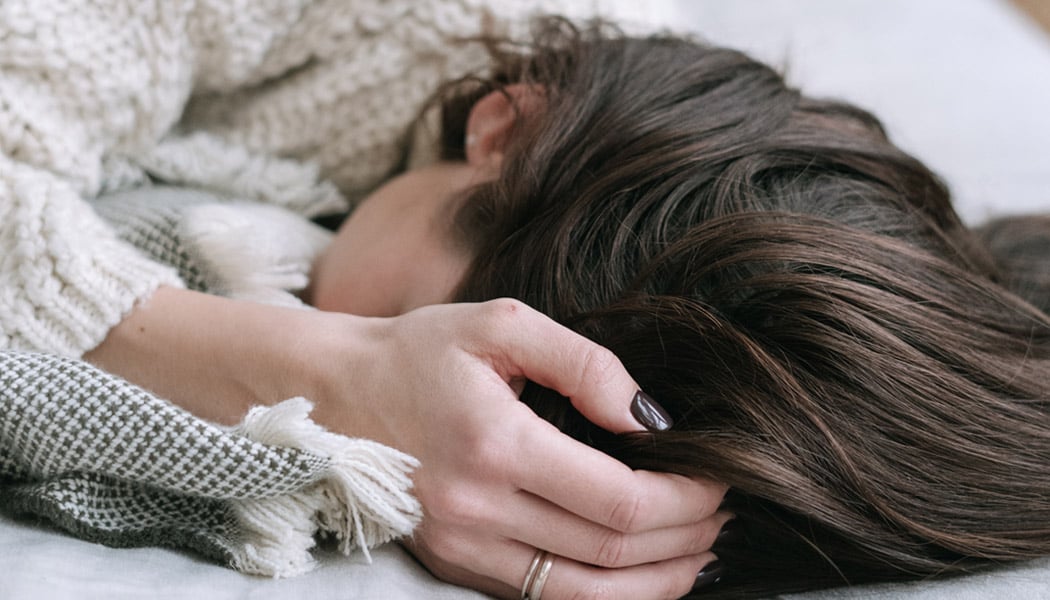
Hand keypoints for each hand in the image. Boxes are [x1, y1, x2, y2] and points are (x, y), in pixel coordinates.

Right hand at [329, 299, 729, 599]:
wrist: (330, 397)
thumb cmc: (417, 351)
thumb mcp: (500, 324)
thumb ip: (584, 362)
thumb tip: (650, 416)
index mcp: (495, 445)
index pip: (620, 502)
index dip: (686, 500)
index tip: (718, 479)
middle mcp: (477, 511)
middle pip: (612, 555)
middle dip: (686, 541)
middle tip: (723, 513)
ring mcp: (462, 548)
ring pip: (584, 597)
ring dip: (656, 583)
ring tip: (698, 552)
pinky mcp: (454, 565)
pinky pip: (544, 599)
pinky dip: (606, 593)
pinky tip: (638, 569)